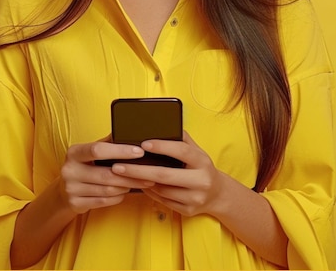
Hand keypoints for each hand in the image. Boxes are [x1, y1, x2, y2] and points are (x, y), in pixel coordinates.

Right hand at [59, 136, 154, 214]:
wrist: (64, 190)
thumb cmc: (84, 165)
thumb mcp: (90, 151)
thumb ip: (108, 142)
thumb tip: (130, 131)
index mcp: (74, 152)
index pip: (98, 150)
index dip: (120, 151)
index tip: (139, 152)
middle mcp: (69, 170)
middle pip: (106, 174)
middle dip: (130, 174)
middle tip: (148, 174)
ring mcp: (71, 188)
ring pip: (107, 190)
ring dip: (126, 186)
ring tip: (138, 182)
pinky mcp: (75, 204)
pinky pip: (103, 201)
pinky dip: (118, 197)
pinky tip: (125, 192)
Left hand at [111, 131, 225, 217]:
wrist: (217, 194)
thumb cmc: (201, 166)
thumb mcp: (196, 150)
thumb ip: (181, 138)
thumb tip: (162, 124)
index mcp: (202, 161)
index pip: (181, 151)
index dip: (162, 146)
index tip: (143, 143)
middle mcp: (200, 180)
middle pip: (164, 175)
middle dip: (138, 170)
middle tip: (118, 166)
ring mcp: (194, 198)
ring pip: (161, 190)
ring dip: (140, 182)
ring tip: (124, 174)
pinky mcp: (188, 210)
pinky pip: (163, 201)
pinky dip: (149, 192)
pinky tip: (138, 184)